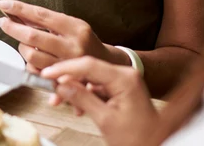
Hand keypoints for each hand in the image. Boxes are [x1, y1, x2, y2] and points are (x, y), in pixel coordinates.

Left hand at [0, 0, 126, 73]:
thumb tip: (16, 12)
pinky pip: (37, 74)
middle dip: (14, 29)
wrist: (107, 64)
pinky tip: (33, 63)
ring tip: (24, 44)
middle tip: (4, 22)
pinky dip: (30, 68)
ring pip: (32, 56)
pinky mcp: (64, 81)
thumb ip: (47, 21)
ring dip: (22, 49)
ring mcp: (68, 65)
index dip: (20, 8)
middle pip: (33, 37)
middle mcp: (72, 46)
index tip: (3, 4)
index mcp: (75, 28)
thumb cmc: (83, 41)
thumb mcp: (71, 26)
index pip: (42, 15)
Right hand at [42, 57, 158, 145]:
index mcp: (125, 78)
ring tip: (60, 101)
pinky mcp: (120, 89)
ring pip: (90, 78)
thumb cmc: (139, 138)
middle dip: (67, 80)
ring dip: (74, 89)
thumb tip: (61, 86)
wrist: (156, 145)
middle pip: (88, 69)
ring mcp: (123, 81)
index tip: (47, 74)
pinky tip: (75, 104)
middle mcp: (125, 75)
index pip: (88, 65)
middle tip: (50, 88)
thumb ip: (82, 99)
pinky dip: (84, 95)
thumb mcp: (105, 120)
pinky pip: (96, 86)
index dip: (64, 69)